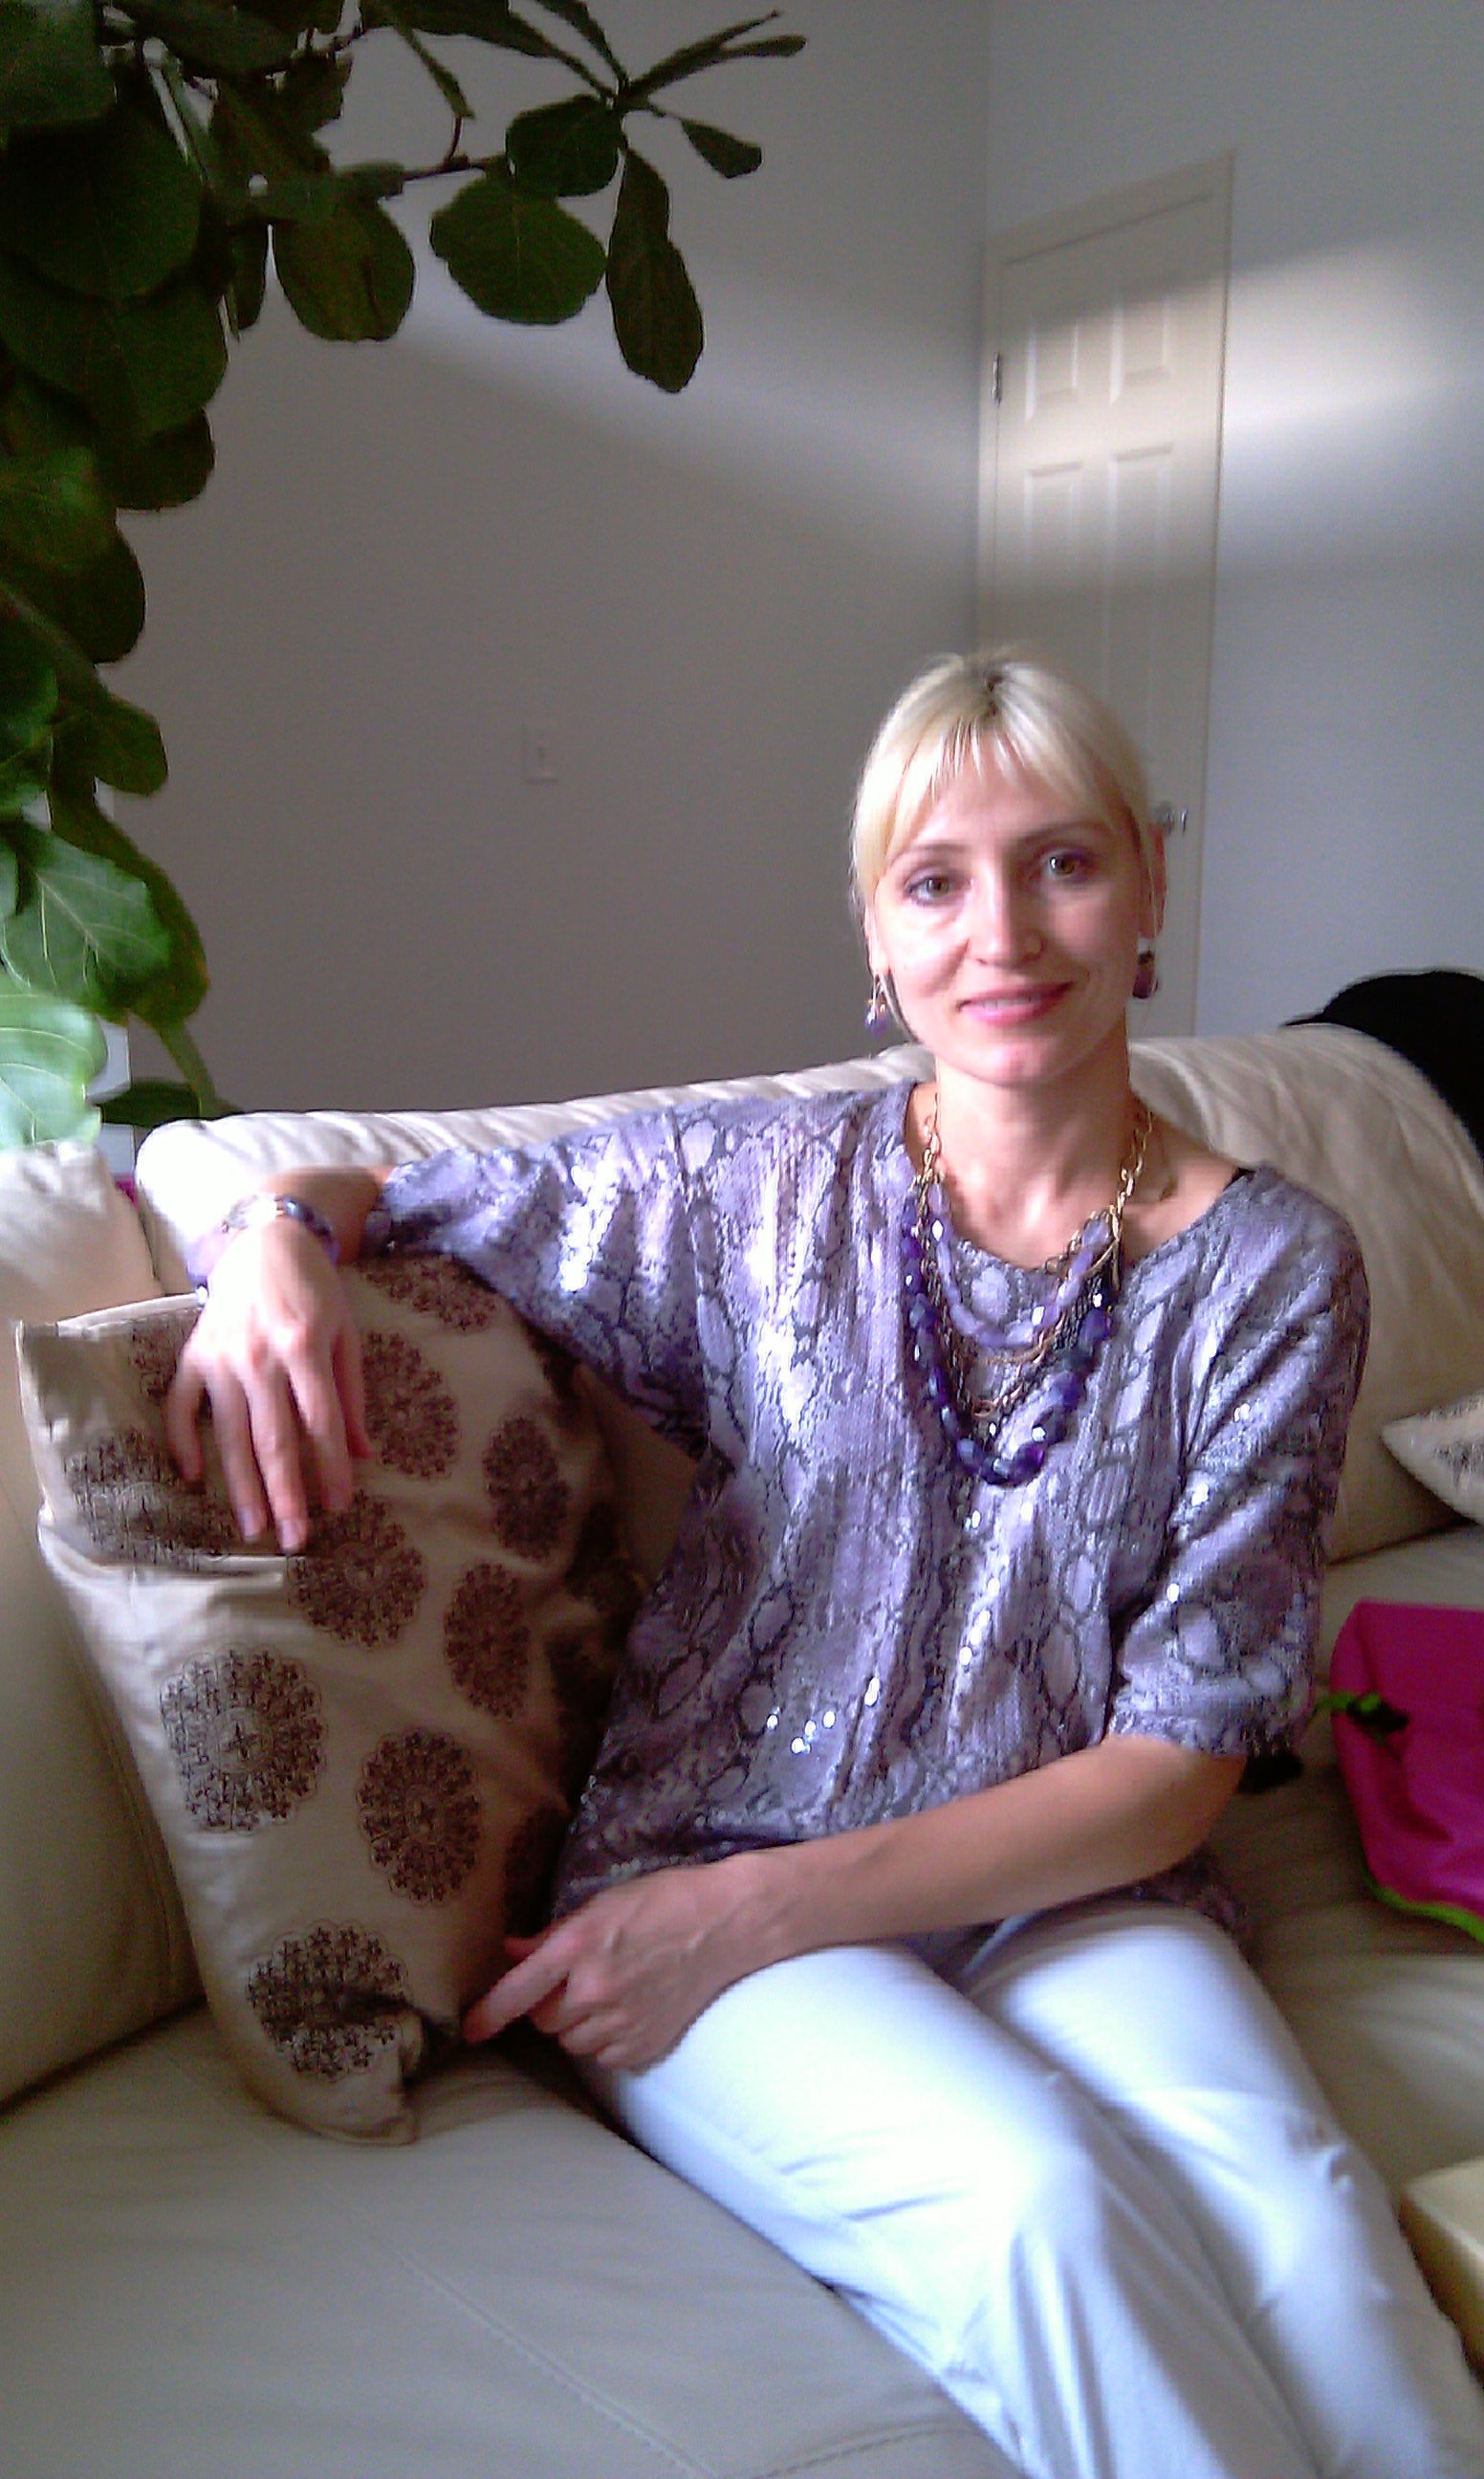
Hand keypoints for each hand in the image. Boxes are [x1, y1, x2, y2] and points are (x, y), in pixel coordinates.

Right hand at [164, 1220, 370, 1552]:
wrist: (264, 1240)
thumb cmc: (314, 1290)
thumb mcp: (347, 1333)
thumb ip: (352, 1394)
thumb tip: (364, 1455)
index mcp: (305, 1346)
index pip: (321, 1421)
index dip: (332, 1467)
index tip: (341, 1506)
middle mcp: (259, 1356)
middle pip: (274, 1438)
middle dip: (286, 1493)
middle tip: (294, 1539)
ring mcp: (220, 1358)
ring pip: (230, 1434)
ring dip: (242, 1486)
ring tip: (253, 1528)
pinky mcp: (192, 1356)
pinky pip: (180, 1406)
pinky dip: (183, 1441)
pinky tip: (193, 1477)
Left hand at [463, 1860, 762, 2071]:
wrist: (725, 1924)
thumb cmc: (663, 1902)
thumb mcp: (602, 1904)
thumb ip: (552, 1935)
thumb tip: (511, 1952)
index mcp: (578, 1947)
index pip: (518, 1991)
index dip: (488, 2013)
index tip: (469, 2030)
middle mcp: (594, 1989)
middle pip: (542, 2020)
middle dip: (548, 2004)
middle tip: (575, 1978)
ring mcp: (621, 2021)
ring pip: (571, 2041)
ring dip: (576, 2024)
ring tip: (608, 1991)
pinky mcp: (644, 2045)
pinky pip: (604, 2055)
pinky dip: (606, 2039)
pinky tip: (629, 2008)